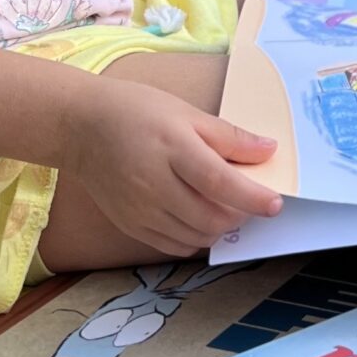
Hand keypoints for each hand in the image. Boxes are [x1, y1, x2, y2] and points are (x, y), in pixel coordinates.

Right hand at [59, 75, 281, 254]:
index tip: (275, 204)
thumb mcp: (186, 112)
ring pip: (195, 236)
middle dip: (239, 215)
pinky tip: (199, 217)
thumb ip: (228, 137)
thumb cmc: (136, 112)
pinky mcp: (130, 225)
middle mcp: (154, 184)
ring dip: (219, 227)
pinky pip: (173, 245)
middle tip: (248, 200)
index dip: (252, 198)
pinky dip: (195, 237)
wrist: (81, 127)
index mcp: (172, 148)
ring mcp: (140, 210)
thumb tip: (268, 151)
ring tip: (224, 207)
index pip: (220, 183)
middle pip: (210, 217)